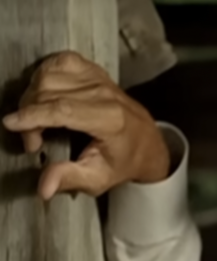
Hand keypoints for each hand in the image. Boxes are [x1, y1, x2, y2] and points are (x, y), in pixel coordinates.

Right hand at [2, 51, 169, 199]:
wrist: (147, 143)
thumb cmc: (124, 161)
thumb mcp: (99, 178)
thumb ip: (70, 179)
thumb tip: (44, 187)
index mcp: (109, 119)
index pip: (62, 109)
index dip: (32, 116)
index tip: (11, 124)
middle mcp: (104, 93)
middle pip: (49, 91)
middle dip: (30, 115)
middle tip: (34, 141)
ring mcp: (98, 79)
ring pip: (49, 75)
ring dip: (32, 97)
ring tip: (38, 122)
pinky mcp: (93, 70)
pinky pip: (58, 62)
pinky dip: (44, 74)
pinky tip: (44, 94)